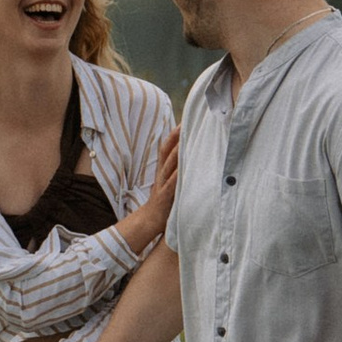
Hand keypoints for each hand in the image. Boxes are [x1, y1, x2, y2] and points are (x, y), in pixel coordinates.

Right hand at [119, 129, 179, 254]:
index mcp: (163, 169)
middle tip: (187, 123)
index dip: (174, 134)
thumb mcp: (171, 182)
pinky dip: (178, 174)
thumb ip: (178, 171)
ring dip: (178, 150)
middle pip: (167, 150)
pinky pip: (172, 183)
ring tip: (187, 138)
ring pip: (169, 163)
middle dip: (176, 136)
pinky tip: (184, 167)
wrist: (150, 221)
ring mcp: (162, 184)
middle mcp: (161, 173)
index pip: (167, 147)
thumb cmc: (165, 201)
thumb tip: (190, 158)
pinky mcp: (164, 196)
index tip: (185, 121)